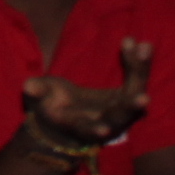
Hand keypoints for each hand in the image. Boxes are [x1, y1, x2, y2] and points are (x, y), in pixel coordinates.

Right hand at [23, 38, 153, 149]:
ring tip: (145, 48)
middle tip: (143, 98)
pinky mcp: (128, 95)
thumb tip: (29, 86)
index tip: (103, 130)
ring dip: (140, 71)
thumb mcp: (39, 100)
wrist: (68, 116)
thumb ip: (37, 92)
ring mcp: (121, 110)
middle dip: (130, 107)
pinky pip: (137, 77)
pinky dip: (139, 61)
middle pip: (121, 115)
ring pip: (135, 93)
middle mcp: (107, 124)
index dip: (94, 129)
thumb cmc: (51, 107)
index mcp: (81, 128)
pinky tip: (143, 43)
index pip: (88, 129)